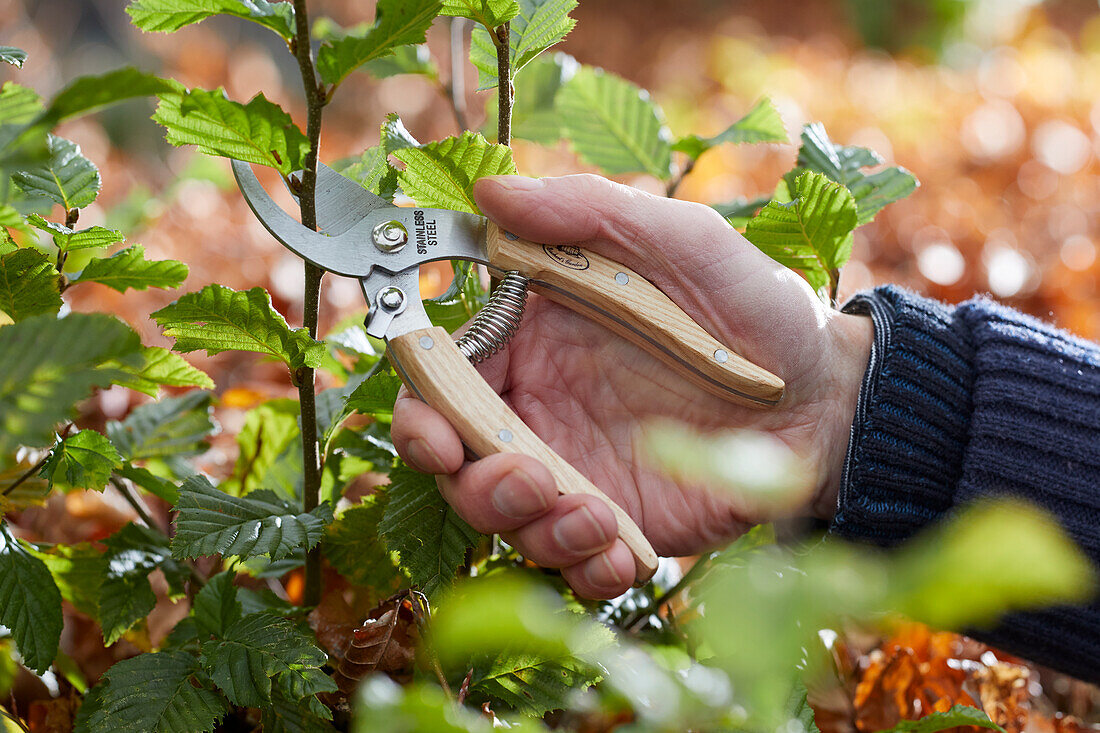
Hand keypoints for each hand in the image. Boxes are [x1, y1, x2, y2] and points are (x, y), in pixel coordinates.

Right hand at [390, 174, 872, 598]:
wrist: (825, 397)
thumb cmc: (753, 308)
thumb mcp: (682, 241)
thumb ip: (589, 211)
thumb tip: (489, 190)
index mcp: (535, 338)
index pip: (445, 379)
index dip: (423, 415)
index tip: (436, 441)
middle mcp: (542, 408)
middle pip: (462, 462)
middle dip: (477, 485)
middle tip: (533, 483)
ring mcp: (579, 469)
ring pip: (509, 520)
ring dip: (534, 530)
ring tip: (597, 518)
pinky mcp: (620, 522)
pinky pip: (576, 564)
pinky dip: (585, 571)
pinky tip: (622, 555)